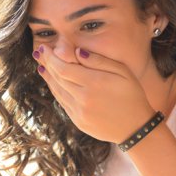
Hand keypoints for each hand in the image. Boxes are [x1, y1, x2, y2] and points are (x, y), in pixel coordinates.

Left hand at [33, 45, 152, 142]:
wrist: (136, 128)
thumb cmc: (132, 95)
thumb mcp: (122, 71)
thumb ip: (99, 60)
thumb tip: (77, 52)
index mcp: (95, 83)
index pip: (63, 67)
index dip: (50, 57)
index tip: (44, 47)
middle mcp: (84, 98)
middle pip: (57, 78)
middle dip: (47, 63)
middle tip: (40, 52)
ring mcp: (79, 112)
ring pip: (57, 91)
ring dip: (48, 77)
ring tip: (42, 65)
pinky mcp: (78, 121)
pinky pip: (62, 102)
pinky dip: (56, 90)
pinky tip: (53, 82)